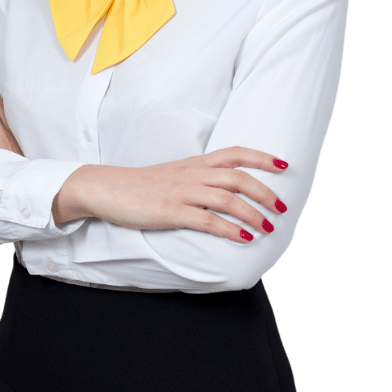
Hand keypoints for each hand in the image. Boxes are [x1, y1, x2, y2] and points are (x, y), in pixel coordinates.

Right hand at [55, 146, 288, 242]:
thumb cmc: (142, 186)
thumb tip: (225, 193)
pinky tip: (244, 237)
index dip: (262, 157)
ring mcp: (182, 192)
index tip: (284, 165)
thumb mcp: (174, 175)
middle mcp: (192, 174)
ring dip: (253, 213)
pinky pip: (207, 220)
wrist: (107, 188)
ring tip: (268, 227)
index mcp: (195, 163)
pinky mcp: (171, 212)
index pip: (235, 153)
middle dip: (265, 191)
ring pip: (228, 199)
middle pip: (238, 177)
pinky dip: (230, 229)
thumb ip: (199, 180)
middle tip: (282, 207)